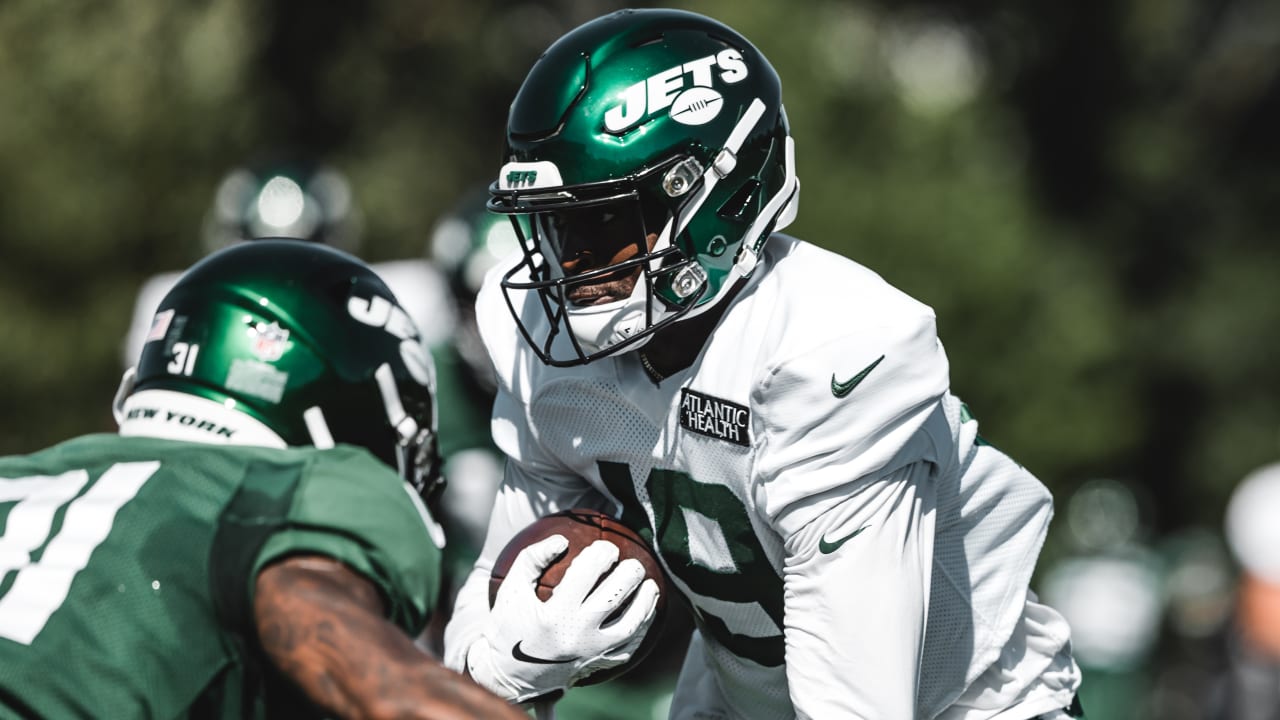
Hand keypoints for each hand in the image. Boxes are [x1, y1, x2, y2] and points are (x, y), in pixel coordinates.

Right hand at [465, 535, 659, 702]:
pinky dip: (641, 630)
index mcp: (555, 614)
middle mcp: (576, 634)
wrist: (507, 676)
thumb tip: (561, 539)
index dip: (601, 554)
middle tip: (633, 563)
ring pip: (630, 627)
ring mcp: (590, 653)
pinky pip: (628, 648)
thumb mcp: (511, 589)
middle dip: (630, 574)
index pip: (587, 575)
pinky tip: (645, 613)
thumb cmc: (507, 626)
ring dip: (645, 603)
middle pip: (614, 598)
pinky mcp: (596, 665)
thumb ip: (532, 559)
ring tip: (651, 585)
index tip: (606, 548)